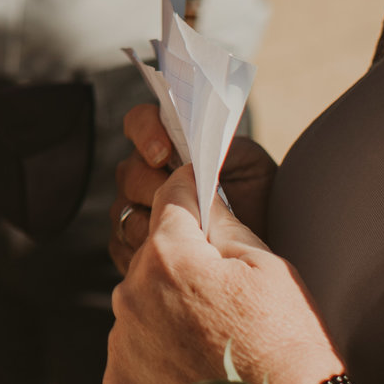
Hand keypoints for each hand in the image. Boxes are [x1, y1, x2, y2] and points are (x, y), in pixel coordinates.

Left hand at [104, 164, 341, 383]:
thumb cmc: (287, 346)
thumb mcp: (270, 268)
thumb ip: (224, 223)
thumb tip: (199, 190)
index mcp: (167, 257)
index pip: (168, 200)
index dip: (190, 195)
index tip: (201, 197)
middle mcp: (130, 295)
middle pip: (151, 259)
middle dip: (180, 265)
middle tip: (223, 295)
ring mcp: (120, 343)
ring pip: (140, 307)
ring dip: (166, 313)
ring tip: (213, 343)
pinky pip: (133, 352)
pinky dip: (157, 356)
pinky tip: (195, 372)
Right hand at [109, 102, 274, 272]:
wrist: (262, 237)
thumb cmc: (254, 193)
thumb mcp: (248, 162)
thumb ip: (222, 151)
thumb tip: (202, 155)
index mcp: (166, 144)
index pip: (139, 122)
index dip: (145, 133)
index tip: (163, 154)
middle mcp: (143, 173)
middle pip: (130, 174)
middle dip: (152, 188)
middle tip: (182, 204)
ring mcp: (133, 208)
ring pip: (124, 212)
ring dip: (151, 225)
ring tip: (184, 239)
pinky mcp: (130, 243)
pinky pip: (122, 246)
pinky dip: (143, 252)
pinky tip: (172, 261)